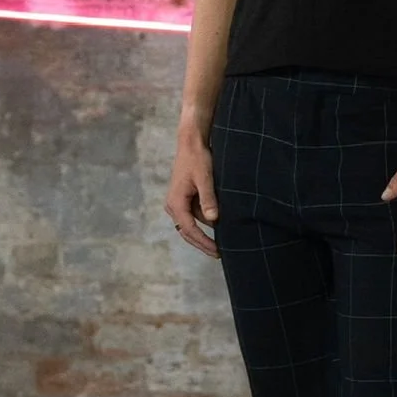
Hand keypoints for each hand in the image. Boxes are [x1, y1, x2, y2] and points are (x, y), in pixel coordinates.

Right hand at [165, 131, 220, 258]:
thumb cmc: (198, 158)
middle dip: (202, 243)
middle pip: (187, 232)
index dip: (203, 242)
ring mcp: (178, 203)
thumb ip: (208, 199)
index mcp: (176, 203)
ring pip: (191, 225)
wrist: (191, 142)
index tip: (217, 251)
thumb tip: (214, 221)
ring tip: (223, 242)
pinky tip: (220, 225)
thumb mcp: (205, 178)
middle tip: (219, 254)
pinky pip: (194, 216)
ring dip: (205, 233)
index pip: (189, 230)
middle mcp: (173, 206)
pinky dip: (205, 222)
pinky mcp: (184, 199)